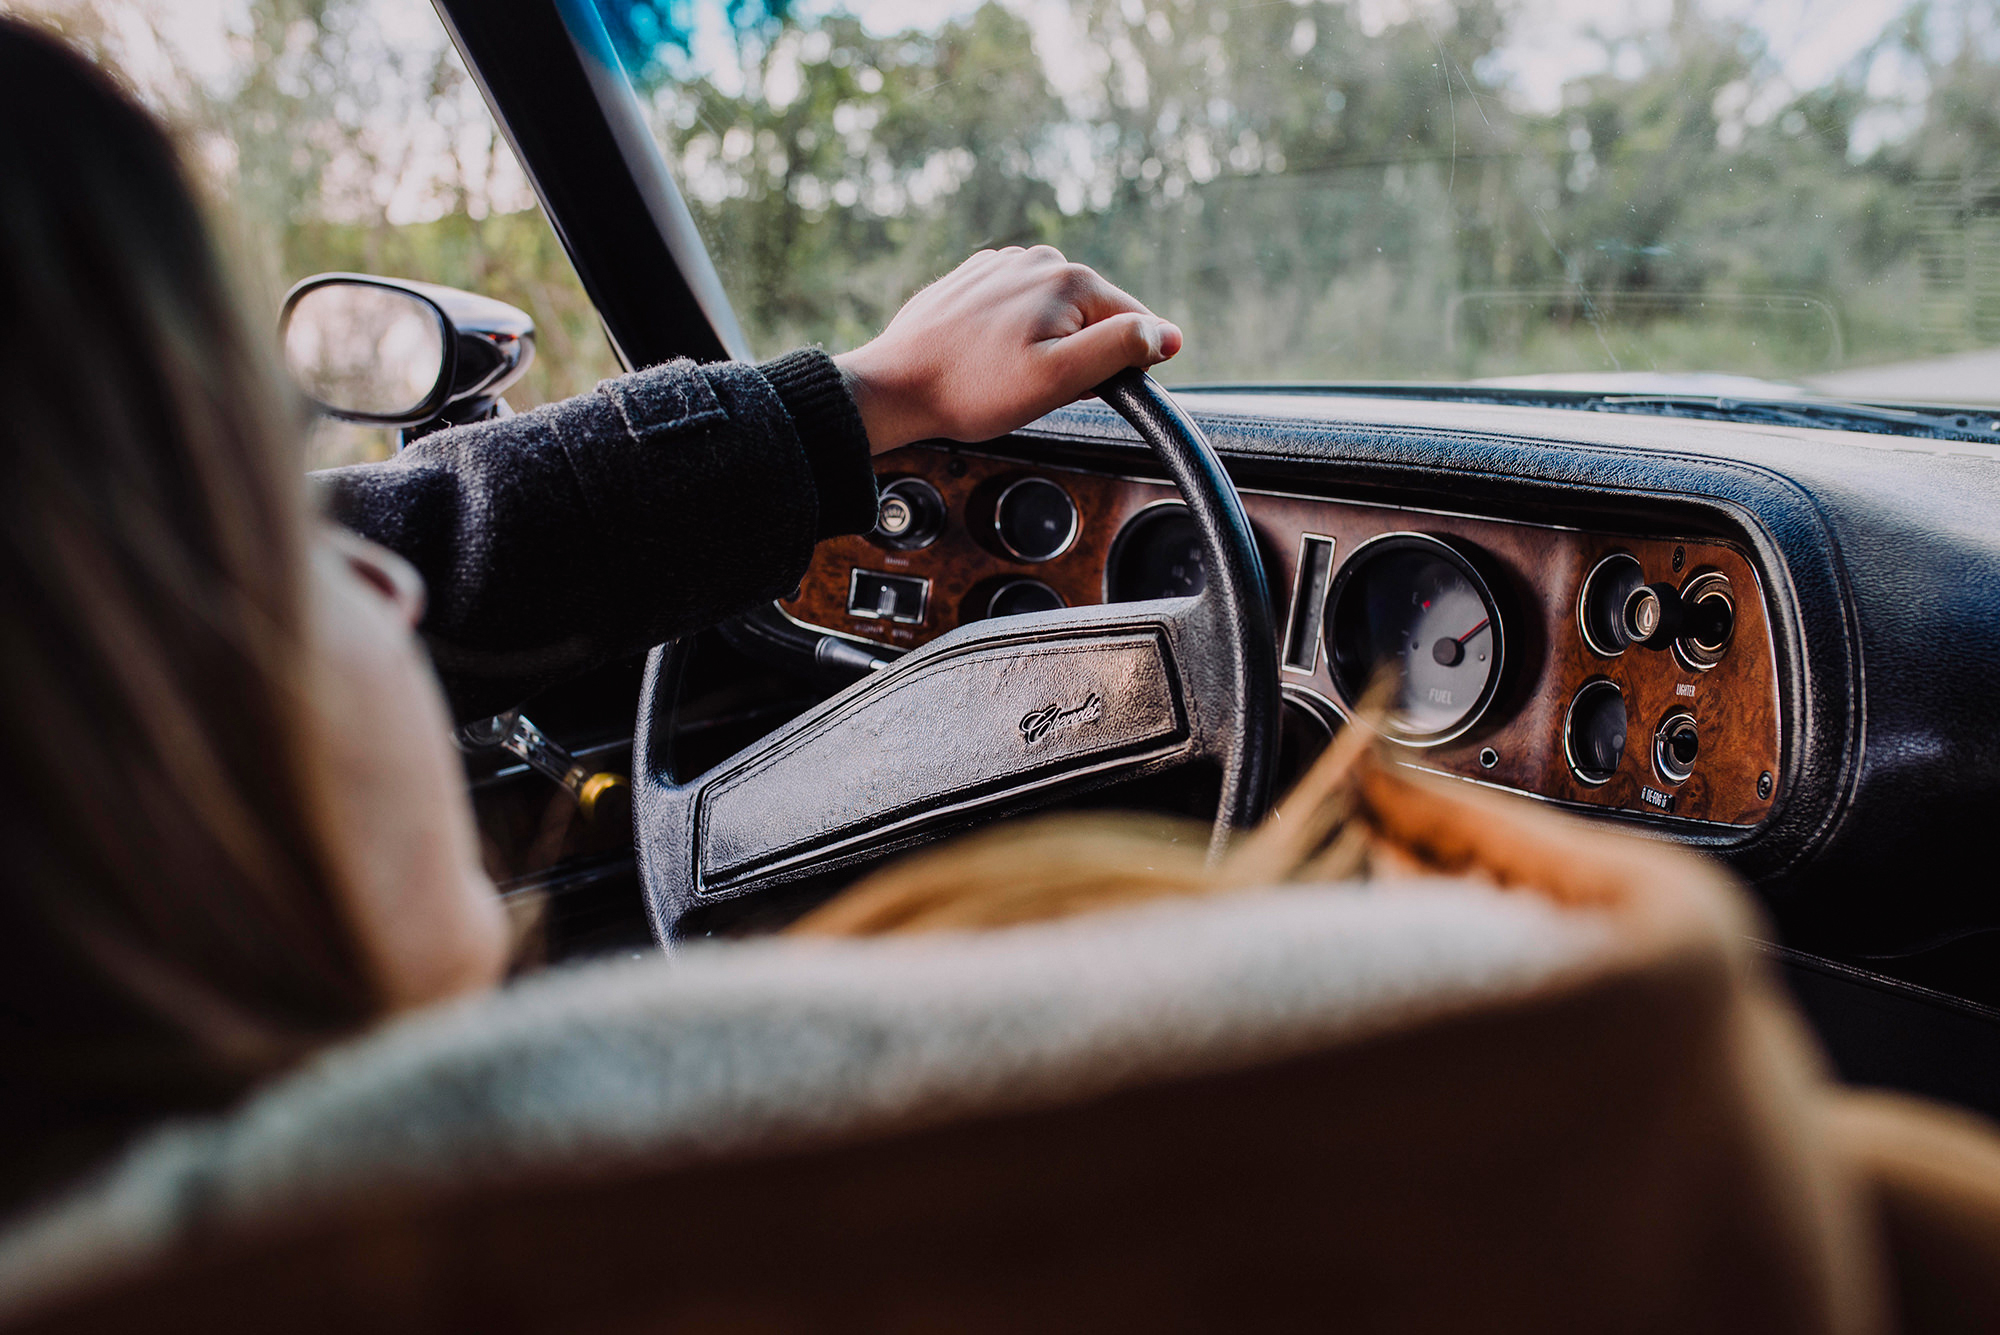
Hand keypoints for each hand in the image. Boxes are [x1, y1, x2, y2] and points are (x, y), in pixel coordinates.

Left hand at [834, 246, 1181, 454]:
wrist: (896, 385)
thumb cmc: (973, 390)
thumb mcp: (1061, 379)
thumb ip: (1121, 349)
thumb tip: (1167, 334)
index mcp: (1069, 278)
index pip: (1133, 324)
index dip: (1118, 367)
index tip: (1077, 389)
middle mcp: (1039, 258)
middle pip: (1093, 317)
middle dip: (1078, 356)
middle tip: (1036, 387)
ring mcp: (1003, 264)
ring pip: (1055, 314)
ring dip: (1046, 347)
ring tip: (1005, 375)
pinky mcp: (976, 278)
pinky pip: (1019, 309)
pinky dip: (1014, 336)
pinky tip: (986, 359)